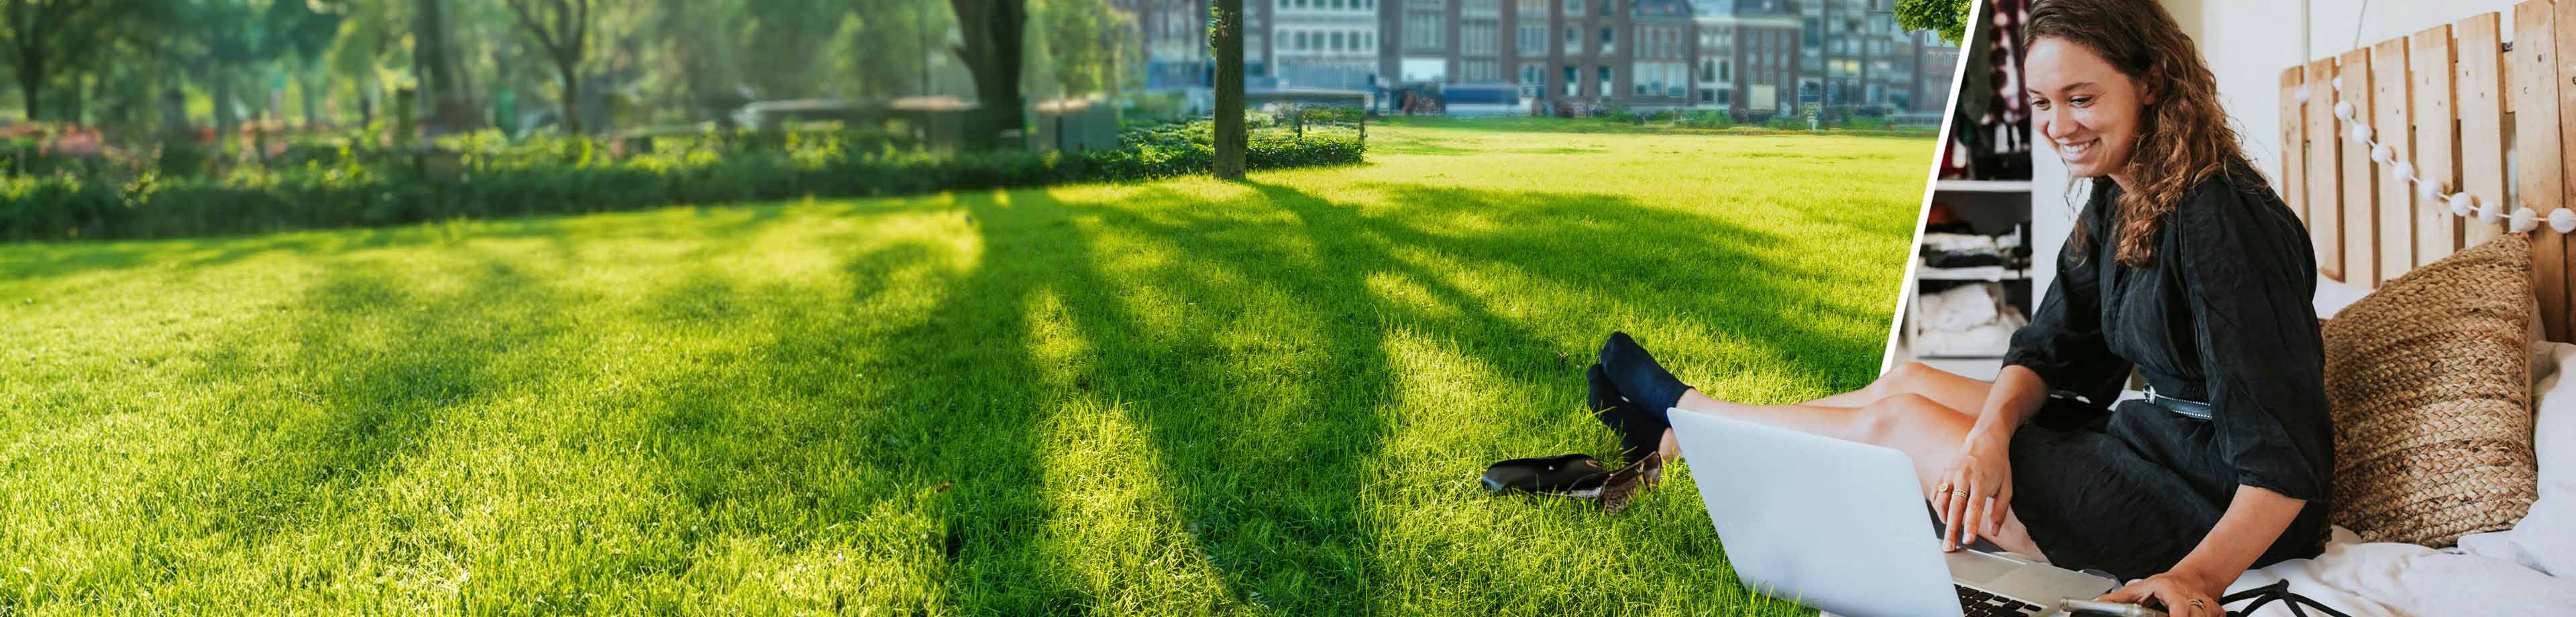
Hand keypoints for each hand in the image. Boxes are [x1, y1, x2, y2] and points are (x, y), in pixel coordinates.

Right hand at [1931, 431, 2012, 550]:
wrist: (1985, 440)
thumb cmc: (1998, 465)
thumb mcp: (2006, 487)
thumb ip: (2000, 510)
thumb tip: (1994, 531)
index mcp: (1981, 480)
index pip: (1974, 507)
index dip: (1971, 525)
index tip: (1969, 540)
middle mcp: (1963, 476)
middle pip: (1955, 507)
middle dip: (1952, 529)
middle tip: (1950, 546)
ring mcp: (1950, 474)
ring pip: (1942, 501)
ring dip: (1944, 520)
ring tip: (1949, 534)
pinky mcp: (1943, 473)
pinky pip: (1936, 494)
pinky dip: (1939, 508)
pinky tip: (1945, 517)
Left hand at [2099, 569, 2225, 616]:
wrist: (2194, 577)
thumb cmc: (2167, 584)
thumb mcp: (2142, 588)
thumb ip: (2121, 598)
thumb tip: (2101, 603)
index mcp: (2171, 591)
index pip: (2179, 610)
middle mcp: (2191, 597)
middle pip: (2195, 616)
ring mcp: (2205, 604)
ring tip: (2182, 614)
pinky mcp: (2216, 610)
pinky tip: (2195, 615)